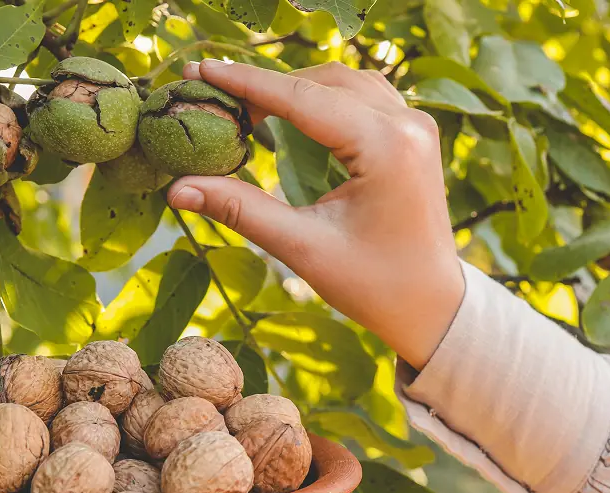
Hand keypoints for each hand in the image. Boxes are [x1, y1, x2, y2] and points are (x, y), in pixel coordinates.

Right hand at [169, 59, 464, 368]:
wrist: (432, 305)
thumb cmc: (374, 285)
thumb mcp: (302, 248)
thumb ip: (240, 210)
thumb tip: (177, 189)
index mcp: (387, 147)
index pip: (302, 99)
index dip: (246, 83)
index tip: (201, 70)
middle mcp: (407, 124)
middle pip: (321, 81)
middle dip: (265, 85)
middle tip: (214, 96)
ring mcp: (415, 125)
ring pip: (342, 82)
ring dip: (293, 88)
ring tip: (245, 106)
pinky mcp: (412, 134)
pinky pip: (360, 96)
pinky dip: (319, 99)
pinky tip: (288, 116)